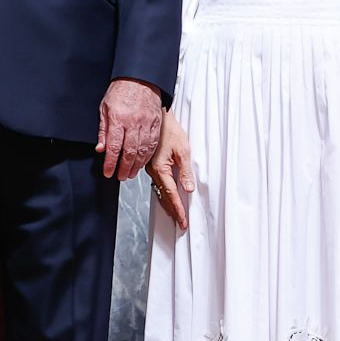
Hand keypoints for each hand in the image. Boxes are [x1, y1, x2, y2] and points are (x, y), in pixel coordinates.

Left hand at [97, 78, 162, 179]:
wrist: (140, 78)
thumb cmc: (121, 90)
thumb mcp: (104, 108)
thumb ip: (103, 130)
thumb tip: (101, 148)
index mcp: (118, 119)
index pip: (114, 147)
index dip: (110, 163)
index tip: (108, 172)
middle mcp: (133, 123)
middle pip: (129, 152)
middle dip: (124, 168)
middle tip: (120, 176)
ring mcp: (146, 123)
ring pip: (143, 150)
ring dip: (137, 165)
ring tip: (130, 173)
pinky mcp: (156, 123)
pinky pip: (153, 144)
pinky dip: (148, 156)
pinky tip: (143, 161)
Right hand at [146, 110, 194, 230]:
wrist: (158, 117)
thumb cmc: (170, 130)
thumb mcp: (183, 150)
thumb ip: (185, 171)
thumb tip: (188, 188)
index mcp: (160, 168)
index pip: (171, 194)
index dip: (178, 208)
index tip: (183, 221)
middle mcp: (153, 171)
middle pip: (163, 196)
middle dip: (173, 210)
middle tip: (181, 223)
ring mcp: (151, 169)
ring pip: (160, 191)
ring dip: (168, 203)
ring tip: (176, 215)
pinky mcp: (151, 165)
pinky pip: (158, 183)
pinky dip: (164, 193)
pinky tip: (168, 197)